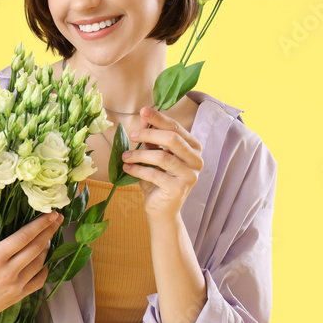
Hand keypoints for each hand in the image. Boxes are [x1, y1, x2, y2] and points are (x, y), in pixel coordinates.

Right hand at [0, 204, 62, 322]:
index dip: (41, 224)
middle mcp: (9, 271)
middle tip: (58, 219)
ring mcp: (15, 285)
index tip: (52, 214)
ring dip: (47, 248)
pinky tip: (44, 261)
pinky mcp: (17, 296)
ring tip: (49, 237)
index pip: (24, 237)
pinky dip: (45, 269)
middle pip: (37, 247)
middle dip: (50, 231)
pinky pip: (39, 281)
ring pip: (40, 263)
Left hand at [121, 106, 202, 221]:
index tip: (143, 111)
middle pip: (172, 139)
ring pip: (163, 157)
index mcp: (193, 148)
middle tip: (133, 135)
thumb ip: (152, 139)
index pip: (176, 128)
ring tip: (125, 156)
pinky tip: (127, 167)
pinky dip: (138, 169)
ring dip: (140, 154)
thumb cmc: (158, 180)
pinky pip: (155, 174)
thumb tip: (144, 119)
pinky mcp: (178, 189)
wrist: (162, 210)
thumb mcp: (154, 156)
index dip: (159, 119)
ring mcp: (190, 176)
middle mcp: (196, 161)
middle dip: (149, 134)